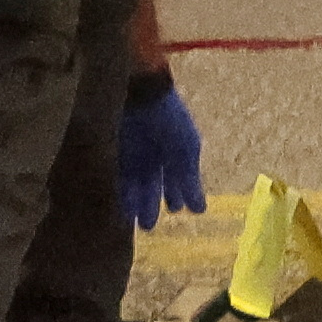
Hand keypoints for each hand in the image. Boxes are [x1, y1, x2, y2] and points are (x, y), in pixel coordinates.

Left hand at [117, 78, 207, 232]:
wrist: (144, 94)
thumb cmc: (171, 121)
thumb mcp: (186, 151)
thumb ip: (189, 180)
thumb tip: (200, 211)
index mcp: (179, 151)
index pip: (178, 178)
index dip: (178, 194)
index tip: (178, 210)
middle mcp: (158, 154)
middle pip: (155, 185)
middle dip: (152, 205)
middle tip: (148, 227)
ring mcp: (139, 153)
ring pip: (138, 184)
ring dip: (137, 203)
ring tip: (136, 222)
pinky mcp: (122, 152)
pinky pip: (123, 177)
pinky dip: (124, 193)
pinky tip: (124, 208)